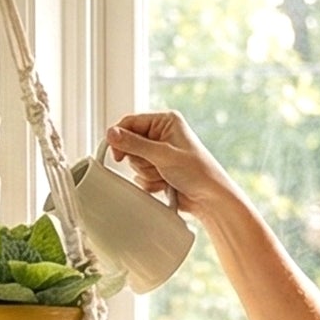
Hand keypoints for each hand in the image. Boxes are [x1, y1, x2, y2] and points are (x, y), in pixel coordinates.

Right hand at [104, 113, 237, 218]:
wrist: (209, 198)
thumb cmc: (196, 171)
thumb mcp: (162, 155)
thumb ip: (134, 144)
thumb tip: (111, 133)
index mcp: (165, 121)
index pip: (130, 122)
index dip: (120, 138)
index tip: (116, 155)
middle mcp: (161, 134)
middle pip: (130, 145)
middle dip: (140, 161)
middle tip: (156, 167)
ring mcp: (159, 153)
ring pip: (134, 163)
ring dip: (147, 174)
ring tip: (165, 176)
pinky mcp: (158, 169)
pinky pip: (140, 176)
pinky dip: (150, 183)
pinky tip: (165, 184)